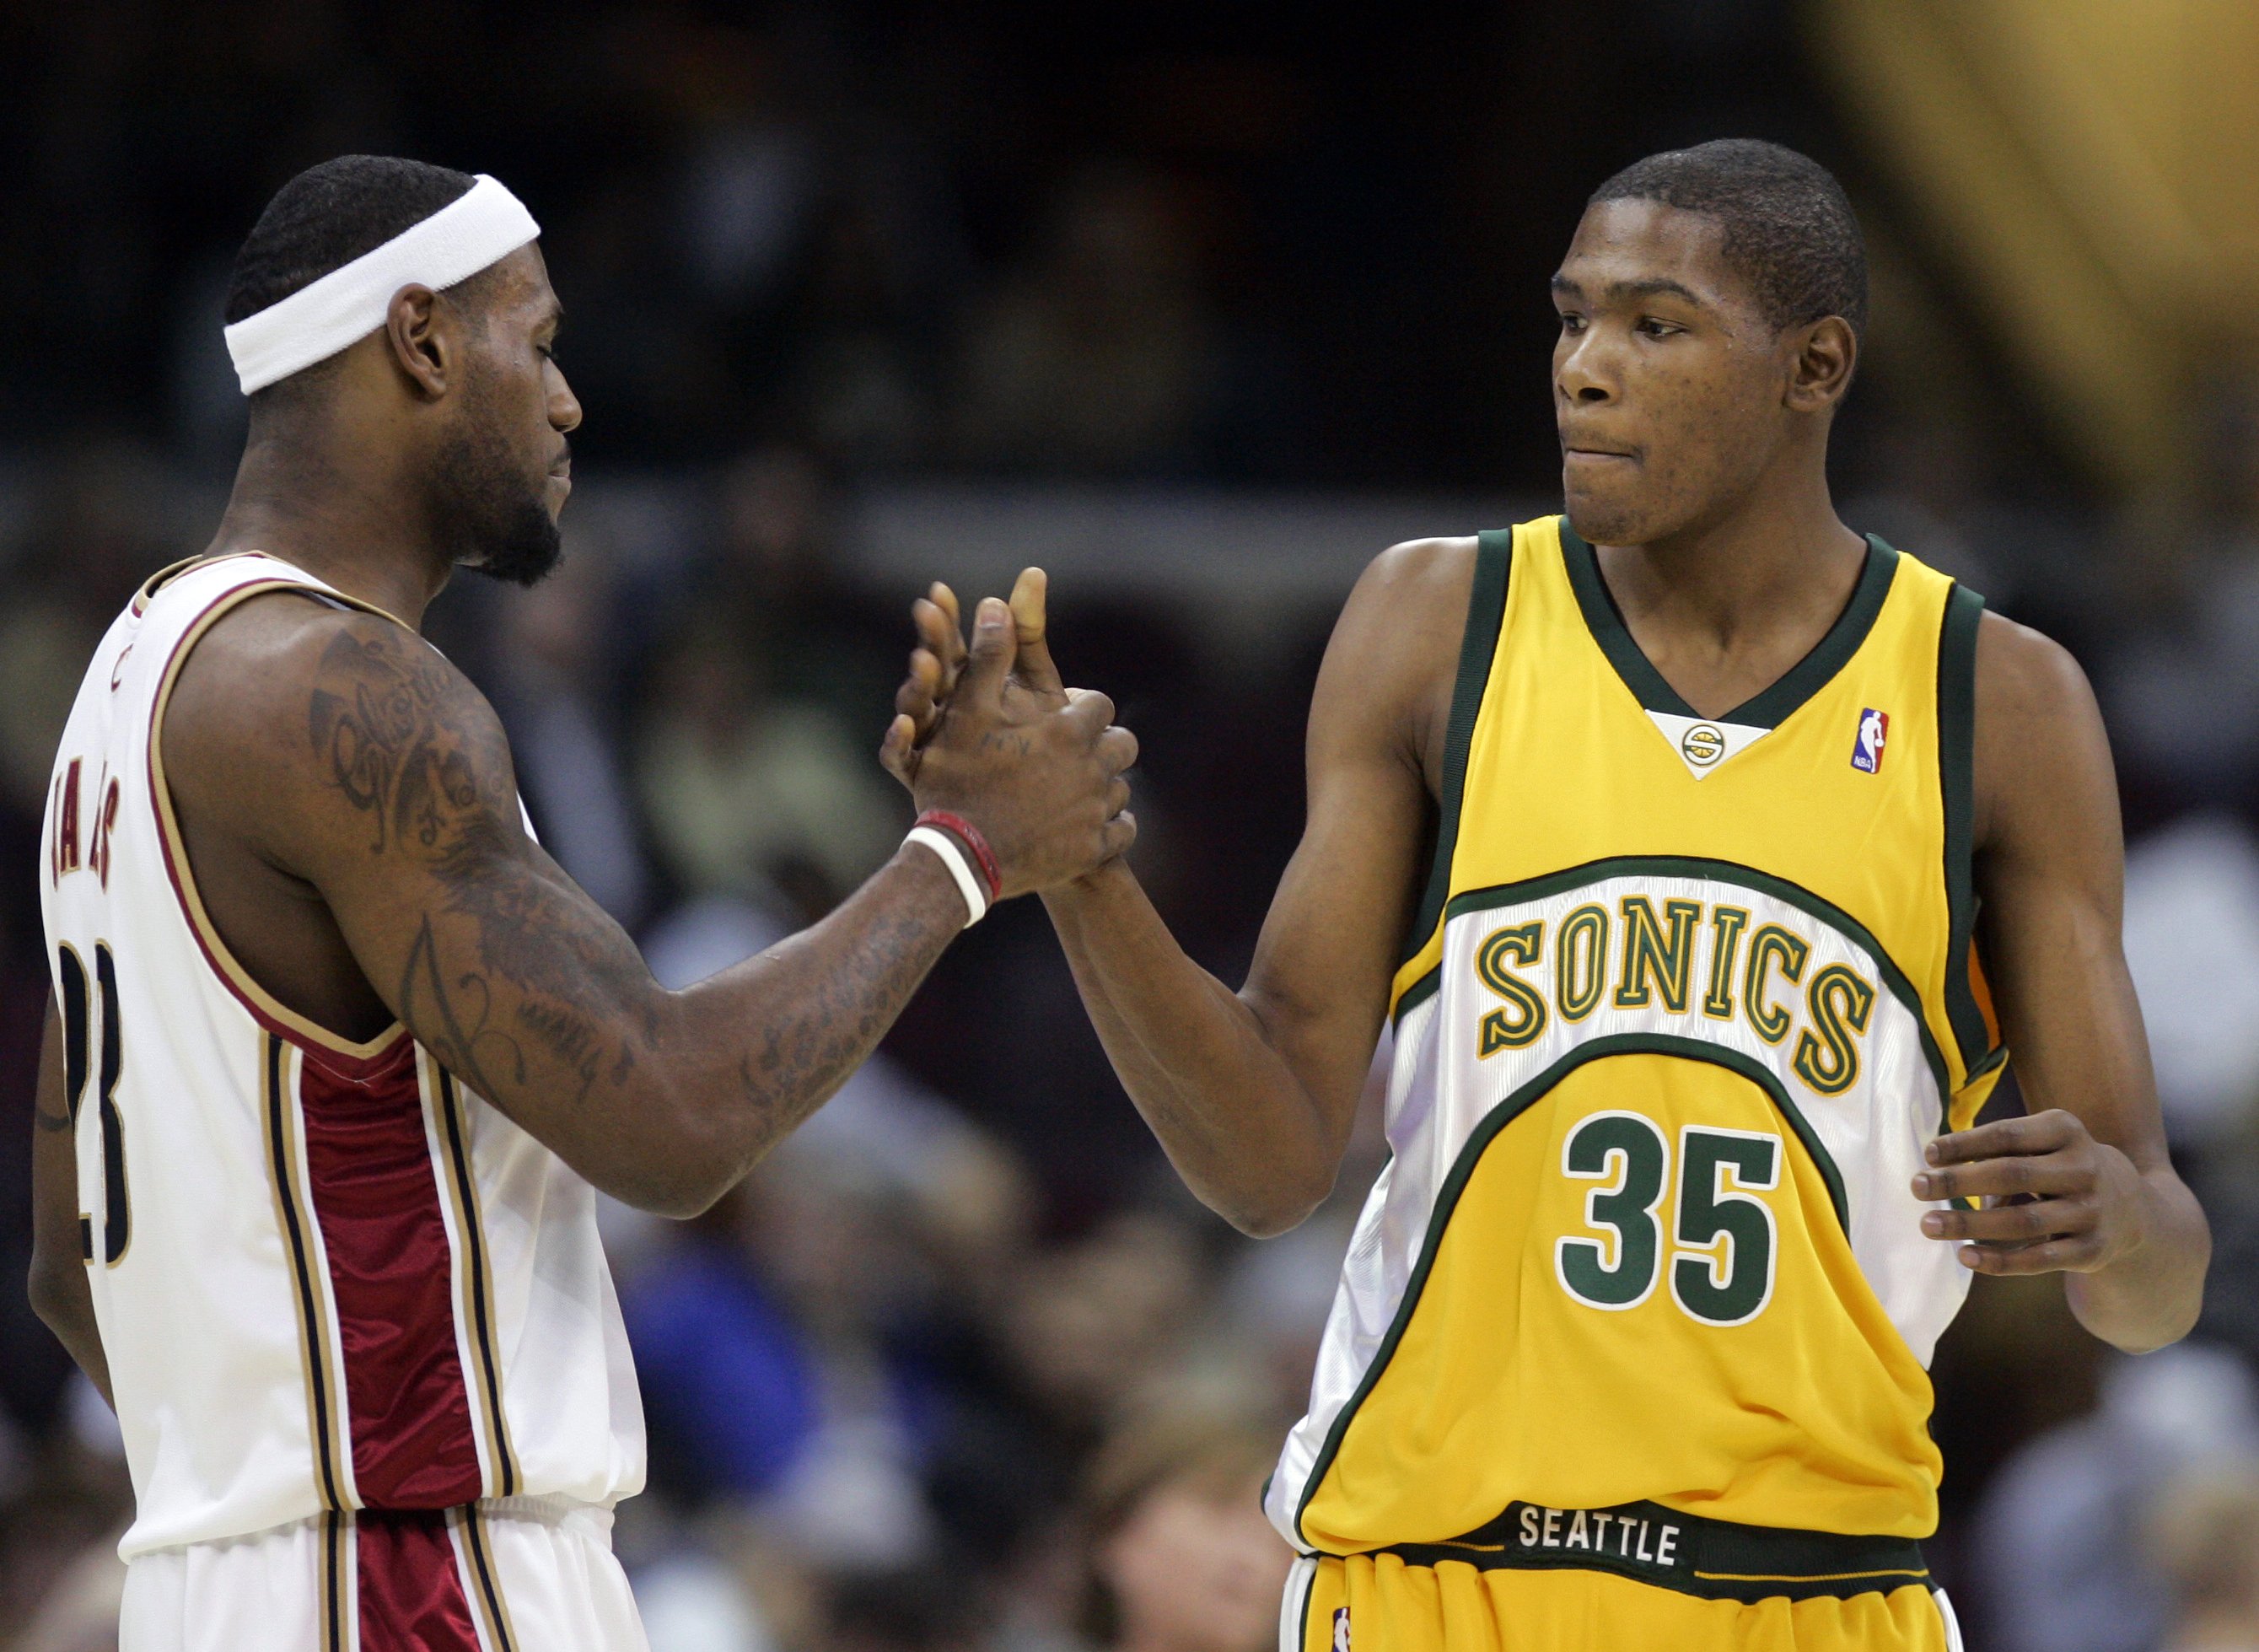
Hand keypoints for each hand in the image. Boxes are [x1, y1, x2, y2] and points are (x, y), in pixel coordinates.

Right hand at [883, 592, 1135, 898]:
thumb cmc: (958, 780)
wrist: (959, 858)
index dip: (1081, 709)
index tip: (1061, 719)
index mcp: (1068, 730)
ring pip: (1120, 788)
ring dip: (1102, 785)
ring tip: (1072, 790)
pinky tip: (1086, 824)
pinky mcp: (1094, 849)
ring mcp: (1096, 811)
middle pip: (1122, 745)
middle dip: (1101, 745)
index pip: (1100, 705)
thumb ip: (988, 656)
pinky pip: (1123, 830)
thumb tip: (994, 601)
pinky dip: (1109, 826)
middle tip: (1072, 755)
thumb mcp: (967, 712)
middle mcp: (1093, 768)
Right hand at [890, 568, 1064, 775]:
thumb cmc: (1028, 745)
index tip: (939, 590)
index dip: (943, 620)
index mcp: (963, 685)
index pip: (949, 646)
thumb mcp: (1031, 685)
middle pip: (930, 673)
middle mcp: (938, 709)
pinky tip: (900, 728)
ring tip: (919, 666)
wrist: (1002, 818)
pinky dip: (897, 744)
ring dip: (914, 689)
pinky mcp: (916, 777)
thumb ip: (1027, 633)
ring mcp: (926, 743)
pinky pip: (900, 760)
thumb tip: (1035, 572)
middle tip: (925, 616)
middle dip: (929, 644)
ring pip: (914, 712)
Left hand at [1911, 1109, 2148, 1273]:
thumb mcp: (2044, 1143)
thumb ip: (2001, 1152)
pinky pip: (2039, 1260)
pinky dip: (1999, 1261)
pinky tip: (1964, 1256)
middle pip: (2011, 1175)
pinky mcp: (2092, 1250)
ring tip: (1928, 1224)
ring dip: (1969, 1224)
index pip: (2007, 1135)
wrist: (2132, 1208)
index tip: (1928, 1154)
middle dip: (1958, 1183)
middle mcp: (2084, 1168)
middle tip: (1916, 1187)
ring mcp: (2091, 1211)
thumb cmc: (2061, 1166)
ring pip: (2022, 1221)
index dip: (1964, 1144)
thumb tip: (1940, 1169)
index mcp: (2066, 1131)